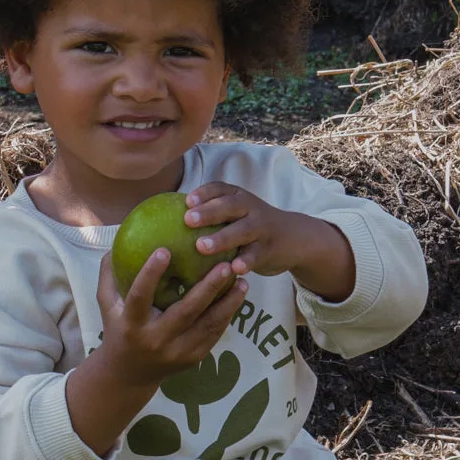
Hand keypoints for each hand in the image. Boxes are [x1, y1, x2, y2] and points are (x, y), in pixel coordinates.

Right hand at [95, 247, 247, 387]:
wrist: (129, 376)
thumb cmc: (119, 330)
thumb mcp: (107, 305)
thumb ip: (109, 275)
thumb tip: (116, 242)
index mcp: (132, 325)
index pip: (140, 297)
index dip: (150, 274)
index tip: (164, 249)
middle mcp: (156, 340)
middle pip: (186, 312)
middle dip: (208, 288)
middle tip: (225, 265)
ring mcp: (177, 352)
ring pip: (208, 325)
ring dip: (228, 302)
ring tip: (242, 281)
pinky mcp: (193, 358)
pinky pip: (214, 334)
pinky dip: (227, 314)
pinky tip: (237, 296)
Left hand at [185, 183, 355, 300]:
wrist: (293, 238)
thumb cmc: (250, 226)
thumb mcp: (235, 214)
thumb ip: (209, 214)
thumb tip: (165, 222)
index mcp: (238, 197)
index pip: (220, 189)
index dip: (204, 194)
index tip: (186, 201)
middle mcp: (250, 208)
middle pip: (230, 206)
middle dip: (209, 211)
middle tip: (187, 220)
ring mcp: (261, 228)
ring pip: (242, 230)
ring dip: (222, 238)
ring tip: (201, 246)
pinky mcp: (269, 249)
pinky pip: (256, 255)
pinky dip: (245, 261)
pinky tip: (233, 270)